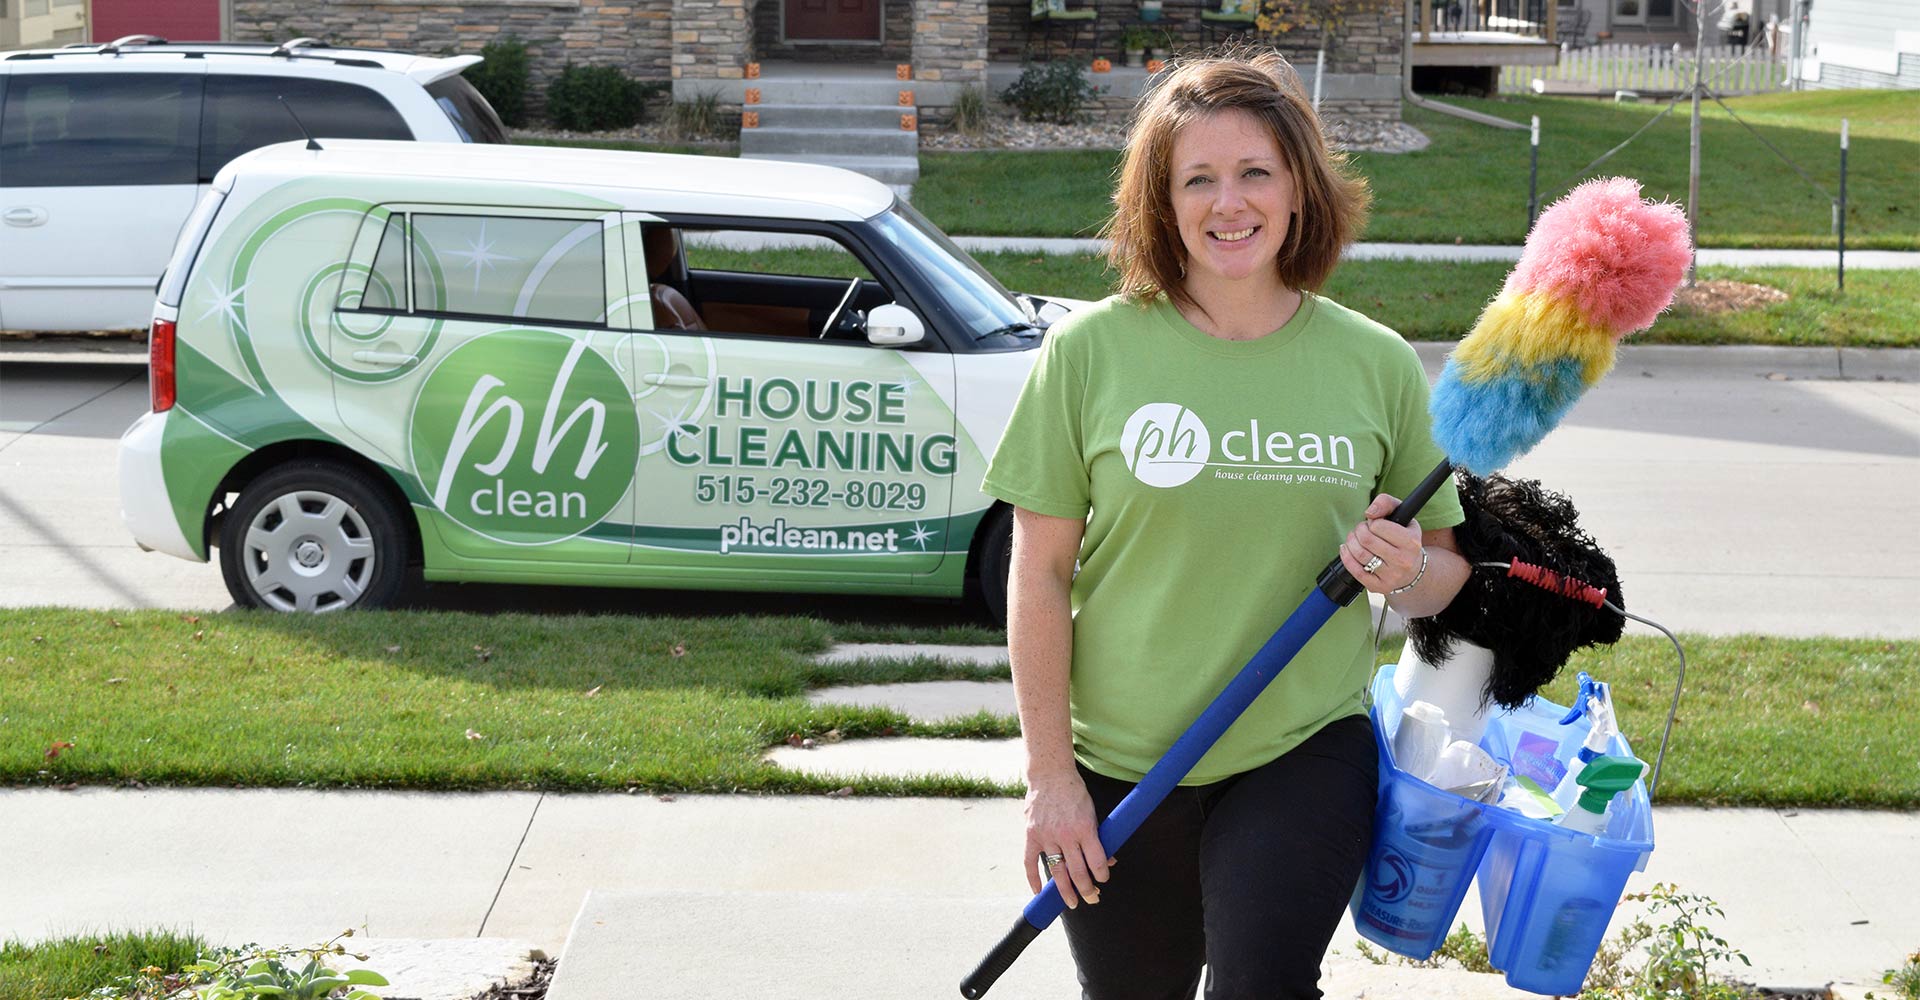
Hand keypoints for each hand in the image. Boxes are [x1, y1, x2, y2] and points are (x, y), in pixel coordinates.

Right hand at [1022, 770, 1112, 908]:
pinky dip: (1033, 879)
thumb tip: (1108, 860)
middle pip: (1078, 871)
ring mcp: (1047, 835)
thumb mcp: (1092, 812)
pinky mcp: (1031, 834)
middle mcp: (1066, 834)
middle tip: (1093, 899)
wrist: (1050, 774)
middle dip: (1087, 890)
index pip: (1096, 861)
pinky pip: (1030, 862)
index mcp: (1084, 828)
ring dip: (1066, 891)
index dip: (1102, 875)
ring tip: (1073, 903)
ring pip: (1057, 871)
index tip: (1103, 879)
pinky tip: (1039, 892)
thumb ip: (1098, 837)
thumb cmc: (1075, 793)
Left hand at [1339, 493, 1424, 594]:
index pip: (1378, 526)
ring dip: (1351, 542)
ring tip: (1355, 538)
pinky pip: (1355, 571)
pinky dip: (1346, 557)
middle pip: (1366, 540)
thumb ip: (1386, 503)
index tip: (1374, 524)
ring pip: (1359, 555)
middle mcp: (1403, 561)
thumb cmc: (1404, 538)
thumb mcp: (1401, 515)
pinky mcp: (1379, 587)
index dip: (1371, 522)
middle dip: (1359, 531)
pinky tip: (1347, 549)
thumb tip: (1370, 512)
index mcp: (1411, 542)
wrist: (1412, 569)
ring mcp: (1391, 576)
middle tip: (1362, 530)